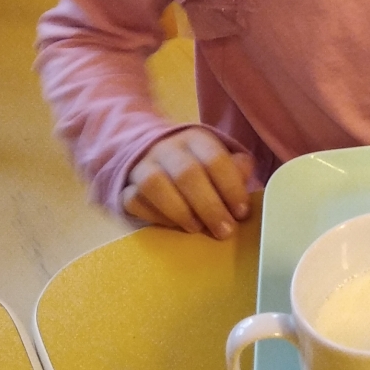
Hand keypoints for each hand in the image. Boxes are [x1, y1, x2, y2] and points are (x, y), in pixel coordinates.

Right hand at [122, 129, 254, 238]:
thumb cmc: (198, 165)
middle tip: (224, 231)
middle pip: (187, 173)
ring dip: (180, 211)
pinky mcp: (125, 185)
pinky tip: (173, 225)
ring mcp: (142, 165)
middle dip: (209, 206)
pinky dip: (155, 216)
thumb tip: (244, 187)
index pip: (215, 159)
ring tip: (197, 228)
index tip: (241, 212)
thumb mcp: (222, 160)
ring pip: (155, 185)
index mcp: (196, 139)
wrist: (153, 156)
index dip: (231, 187)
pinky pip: (134, 201)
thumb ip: (237, 171)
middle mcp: (167, 148)